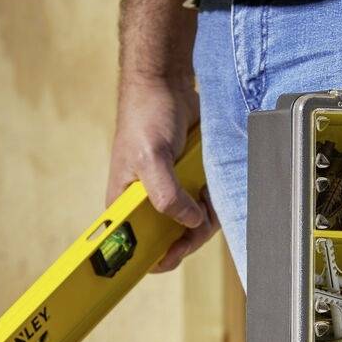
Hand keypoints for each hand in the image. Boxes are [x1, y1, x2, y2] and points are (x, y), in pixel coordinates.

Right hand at [106, 72, 217, 273]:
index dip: (156, 256)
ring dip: (206, 217)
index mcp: (126, 204)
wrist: (167, 84)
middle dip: (190, 235)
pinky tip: (212, 185)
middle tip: (201, 218)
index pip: (138, 246)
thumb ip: (167, 194)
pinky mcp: (190, 182)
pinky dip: (214, 201)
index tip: (173, 254)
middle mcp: (148, 203)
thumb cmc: (146, 117)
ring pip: (193, 225)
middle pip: (172, 240)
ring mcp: (171, 194)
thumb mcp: (151, 157)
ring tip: (205, 192)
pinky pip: (206, 205)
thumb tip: (190, 221)